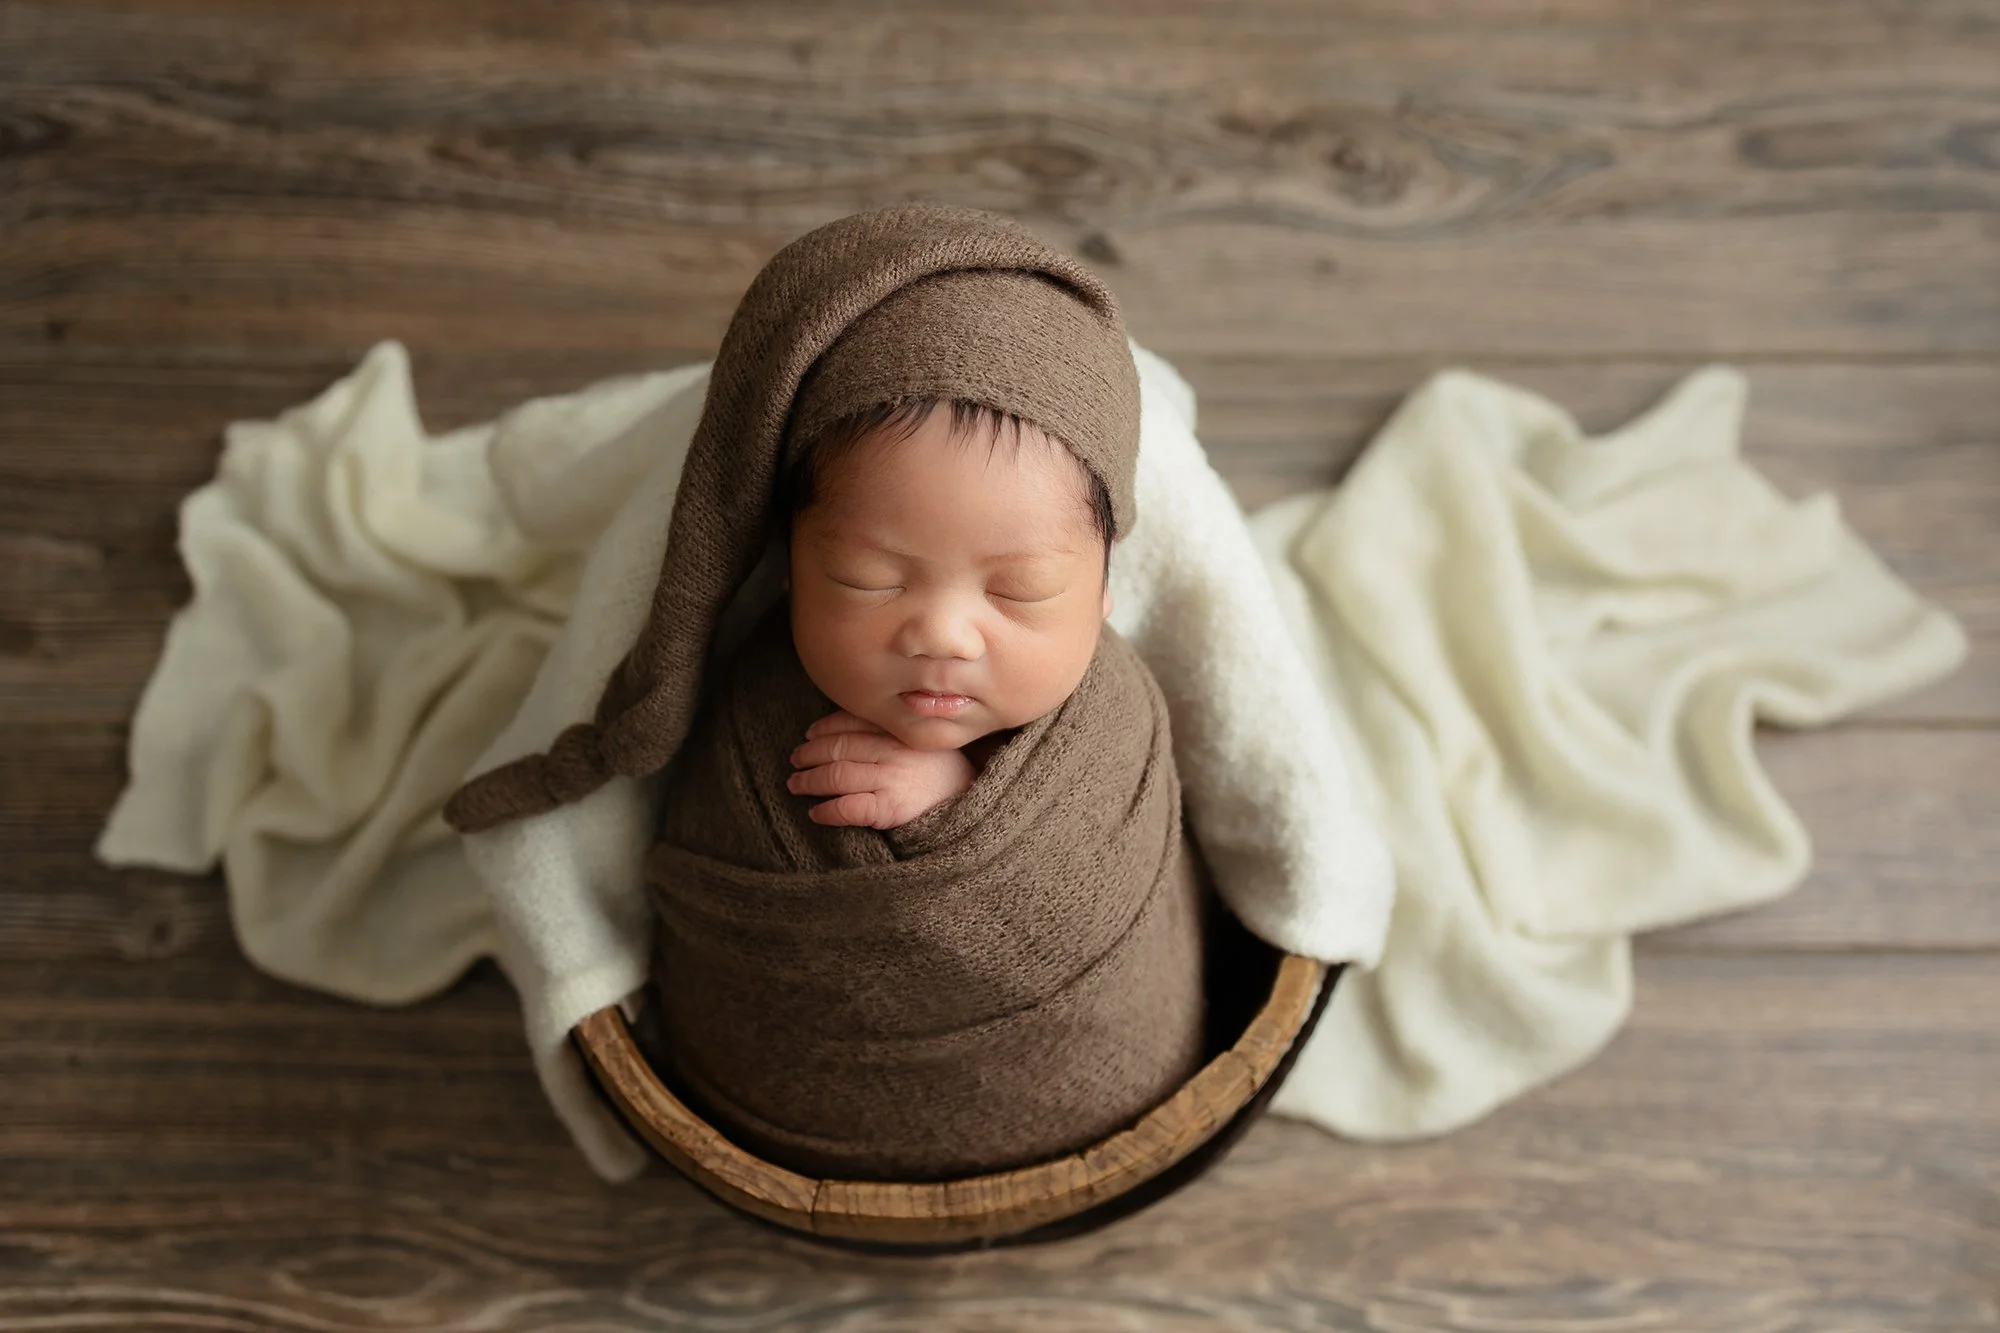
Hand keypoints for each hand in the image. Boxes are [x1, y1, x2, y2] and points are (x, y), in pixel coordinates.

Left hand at [786, 709, 974, 828]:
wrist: (976, 805)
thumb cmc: (948, 772)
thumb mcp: (927, 739)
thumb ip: (897, 729)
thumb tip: (854, 726)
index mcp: (900, 730)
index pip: (852, 722)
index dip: (825, 727)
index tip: (810, 734)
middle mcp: (893, 751)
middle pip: (839, 747)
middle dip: (809, 754)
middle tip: (795, 760)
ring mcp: (892, 779)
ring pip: (837, 775)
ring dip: (810, 781)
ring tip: (796, 784)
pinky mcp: (891, 808)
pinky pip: (848, 807)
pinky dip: (827, 810)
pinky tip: (816, 813)